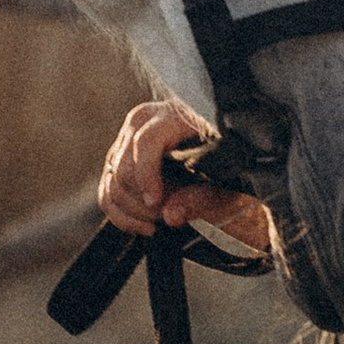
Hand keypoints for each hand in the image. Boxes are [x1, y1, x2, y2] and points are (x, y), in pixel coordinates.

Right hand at [97, 100, 272, 251]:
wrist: (231, 170)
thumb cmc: (235, 172)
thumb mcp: (230, 186)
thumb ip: (204, 198)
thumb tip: (171, 214)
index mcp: (177, 116)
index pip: (147, 141)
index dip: (147, 176)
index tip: (157, 204)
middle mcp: (147, 121)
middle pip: (124, 163)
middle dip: (142, 199)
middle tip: (167, 217)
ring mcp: (130, 138)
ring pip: (112, 178)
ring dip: (131, 209)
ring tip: (160, 222)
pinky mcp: (121, 158)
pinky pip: (107, 188)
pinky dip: (119, 212)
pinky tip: (141, 226)